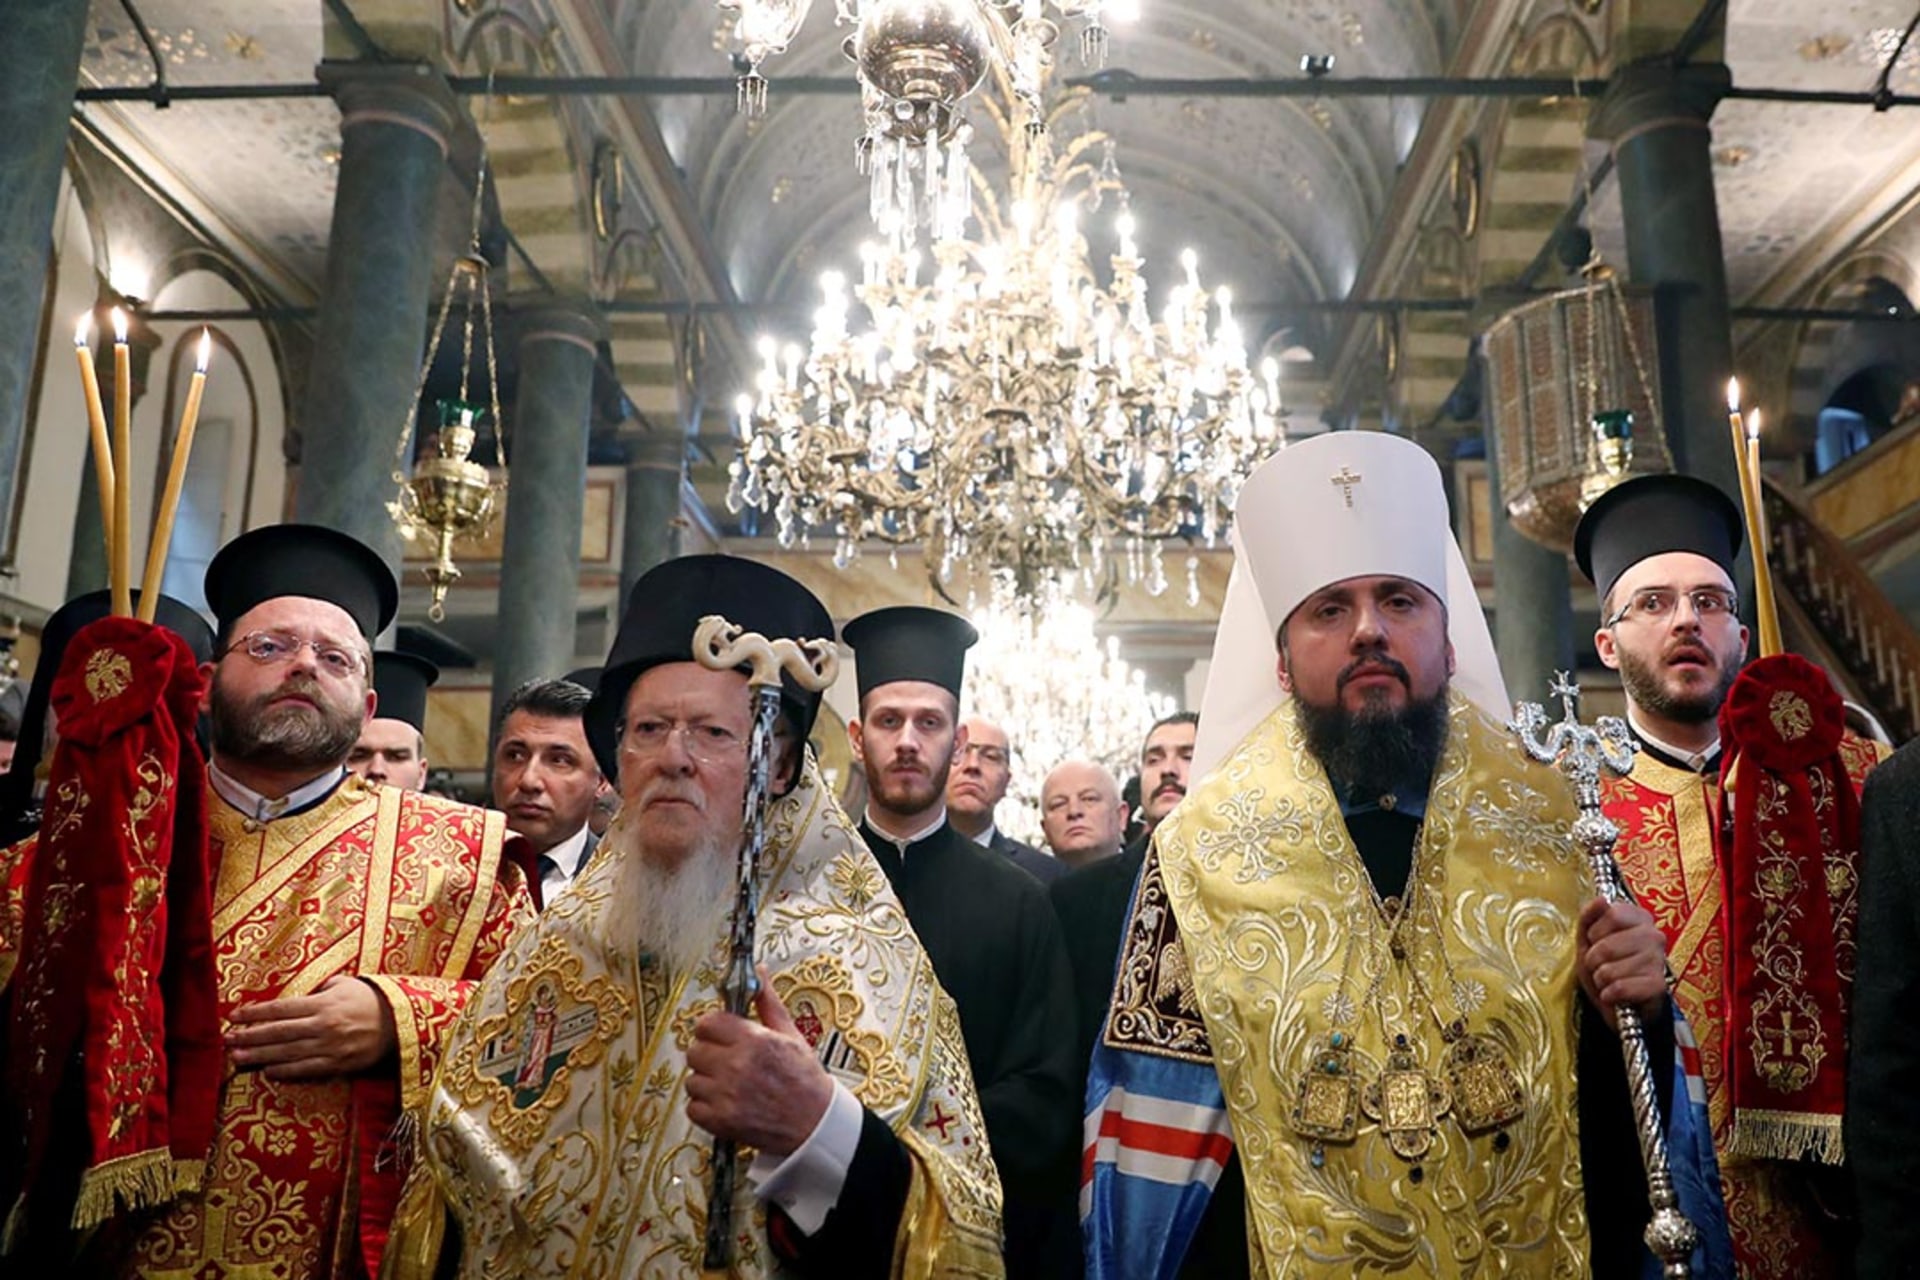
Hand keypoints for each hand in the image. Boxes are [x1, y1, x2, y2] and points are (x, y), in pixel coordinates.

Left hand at [226, 975, 398, 1079]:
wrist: (402, 1023)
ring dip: (260, 1056)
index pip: (280, 1008)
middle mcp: (323, 1026)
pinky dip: (285, 1072)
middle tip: (227, 1041)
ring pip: (287, 1053)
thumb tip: (300, 997)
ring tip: (237, 1058)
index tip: (233, 1016)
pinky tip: (267, 1071)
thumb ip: (320, 989)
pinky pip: (306, 1070)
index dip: (254, 1013)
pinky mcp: (338, 1065)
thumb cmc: (372, 1000)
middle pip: (278, 1032)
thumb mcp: (347, 984)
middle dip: (249, 1037)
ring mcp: (330, 1048)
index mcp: (323, 1004)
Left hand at [685, 967, 831, 1158]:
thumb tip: (760, 974)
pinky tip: (724, 1102)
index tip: (720, 1034)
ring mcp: (726, 1095)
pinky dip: (705, 1107)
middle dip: (709, 1053)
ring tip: (728, 1084)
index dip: (713, 1027)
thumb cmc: (805, 1081)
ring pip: (692, 1080)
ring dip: (706, 1081)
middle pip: (695, 1050)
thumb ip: (767, 1003)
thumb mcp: (790, 1034)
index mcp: (753, 1041)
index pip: (707, 1023)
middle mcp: (736, 1067)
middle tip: (726, 1060)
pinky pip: (693, 1107)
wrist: (815, 1123)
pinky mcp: (720, 1121)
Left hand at [1575, 897, 1668, 1029]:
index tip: (1596, 941)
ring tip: (1609, 980)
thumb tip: (1601, 899)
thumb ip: (1589, 916)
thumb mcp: (1588, 938)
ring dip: (1600, 980)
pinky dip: (1609, 994)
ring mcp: (1658, 960)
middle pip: (1606, 945)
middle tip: (1600, 966)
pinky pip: (1619, 988)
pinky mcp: (1658, 985)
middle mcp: (1654, 935)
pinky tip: (1615, 994)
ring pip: (1609, 970)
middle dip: (1593, 960)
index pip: (1612, 913)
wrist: (1620, 1001)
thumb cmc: (1605, 965)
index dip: (1595, 932)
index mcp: (1639, 917)